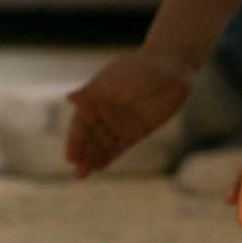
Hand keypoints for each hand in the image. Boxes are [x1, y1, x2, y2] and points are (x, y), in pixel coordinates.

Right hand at [64, 50, 191, 177]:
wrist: (171, 67)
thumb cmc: (142, 69)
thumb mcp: (118, 80)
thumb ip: (94, 92)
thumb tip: (69, 98)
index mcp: (95, 96)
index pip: (80, 123)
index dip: (75, 141)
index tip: (71, 158)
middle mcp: (104, 110)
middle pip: (88, 137)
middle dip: (82, 154)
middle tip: (78, 173)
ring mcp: (118, 122)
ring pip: (101, 144)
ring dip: (92, 158)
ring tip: (82, 175)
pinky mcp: (134, 131)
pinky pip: (117, 147)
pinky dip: (107, 157)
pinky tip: (98, 167)